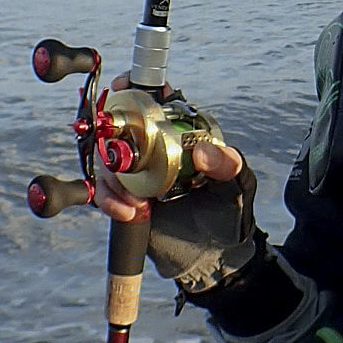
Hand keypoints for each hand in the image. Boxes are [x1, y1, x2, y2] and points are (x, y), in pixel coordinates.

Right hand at [94, 74, 245, 223]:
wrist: (215, 256)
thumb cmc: (230, 211)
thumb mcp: (238, 183)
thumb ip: (228, 164)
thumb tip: (202, 151)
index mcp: (181, 134)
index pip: (154, 101)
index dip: (135, 88)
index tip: (123, 86)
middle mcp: (154, 148)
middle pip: (120, 129)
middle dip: (115, 142)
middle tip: (125, 163)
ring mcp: (137, 173)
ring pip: (107, 161)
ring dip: (114, 179)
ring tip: (138, 202)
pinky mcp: (124, 198)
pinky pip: (104, 192)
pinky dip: (110, 200)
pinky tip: (131, 212)